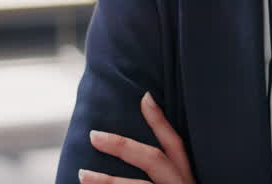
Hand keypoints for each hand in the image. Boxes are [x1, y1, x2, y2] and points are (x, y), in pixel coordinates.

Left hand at [79, 92, 195, 183]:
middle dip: (123, 146)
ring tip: (82, 173)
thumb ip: (167, 172)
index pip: (175, 143)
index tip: (145, 96)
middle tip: (93, 135)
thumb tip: (143, 146)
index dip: (160, 120)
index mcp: (189, 177)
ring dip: (108, 181)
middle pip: (154, 159)